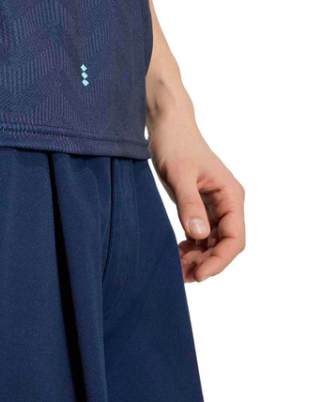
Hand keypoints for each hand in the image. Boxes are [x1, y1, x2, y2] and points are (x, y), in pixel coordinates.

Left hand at [150, 115, 245, 282]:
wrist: (167, 124)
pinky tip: (177, 253)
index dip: (219, 261)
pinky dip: (191, 246)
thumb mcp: (179, 173)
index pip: (234, 239)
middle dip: (206, 262)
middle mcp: (227, 202)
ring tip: (176, 269)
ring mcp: (214, 204)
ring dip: (198, 257)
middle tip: (181, 276)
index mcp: (231, 196)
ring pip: (212, 241)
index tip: (199, 274)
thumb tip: (198, 235)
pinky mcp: (199, 204)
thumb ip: (189, 203)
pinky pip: (201, 233)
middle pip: (224, 244)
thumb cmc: (175, 143)